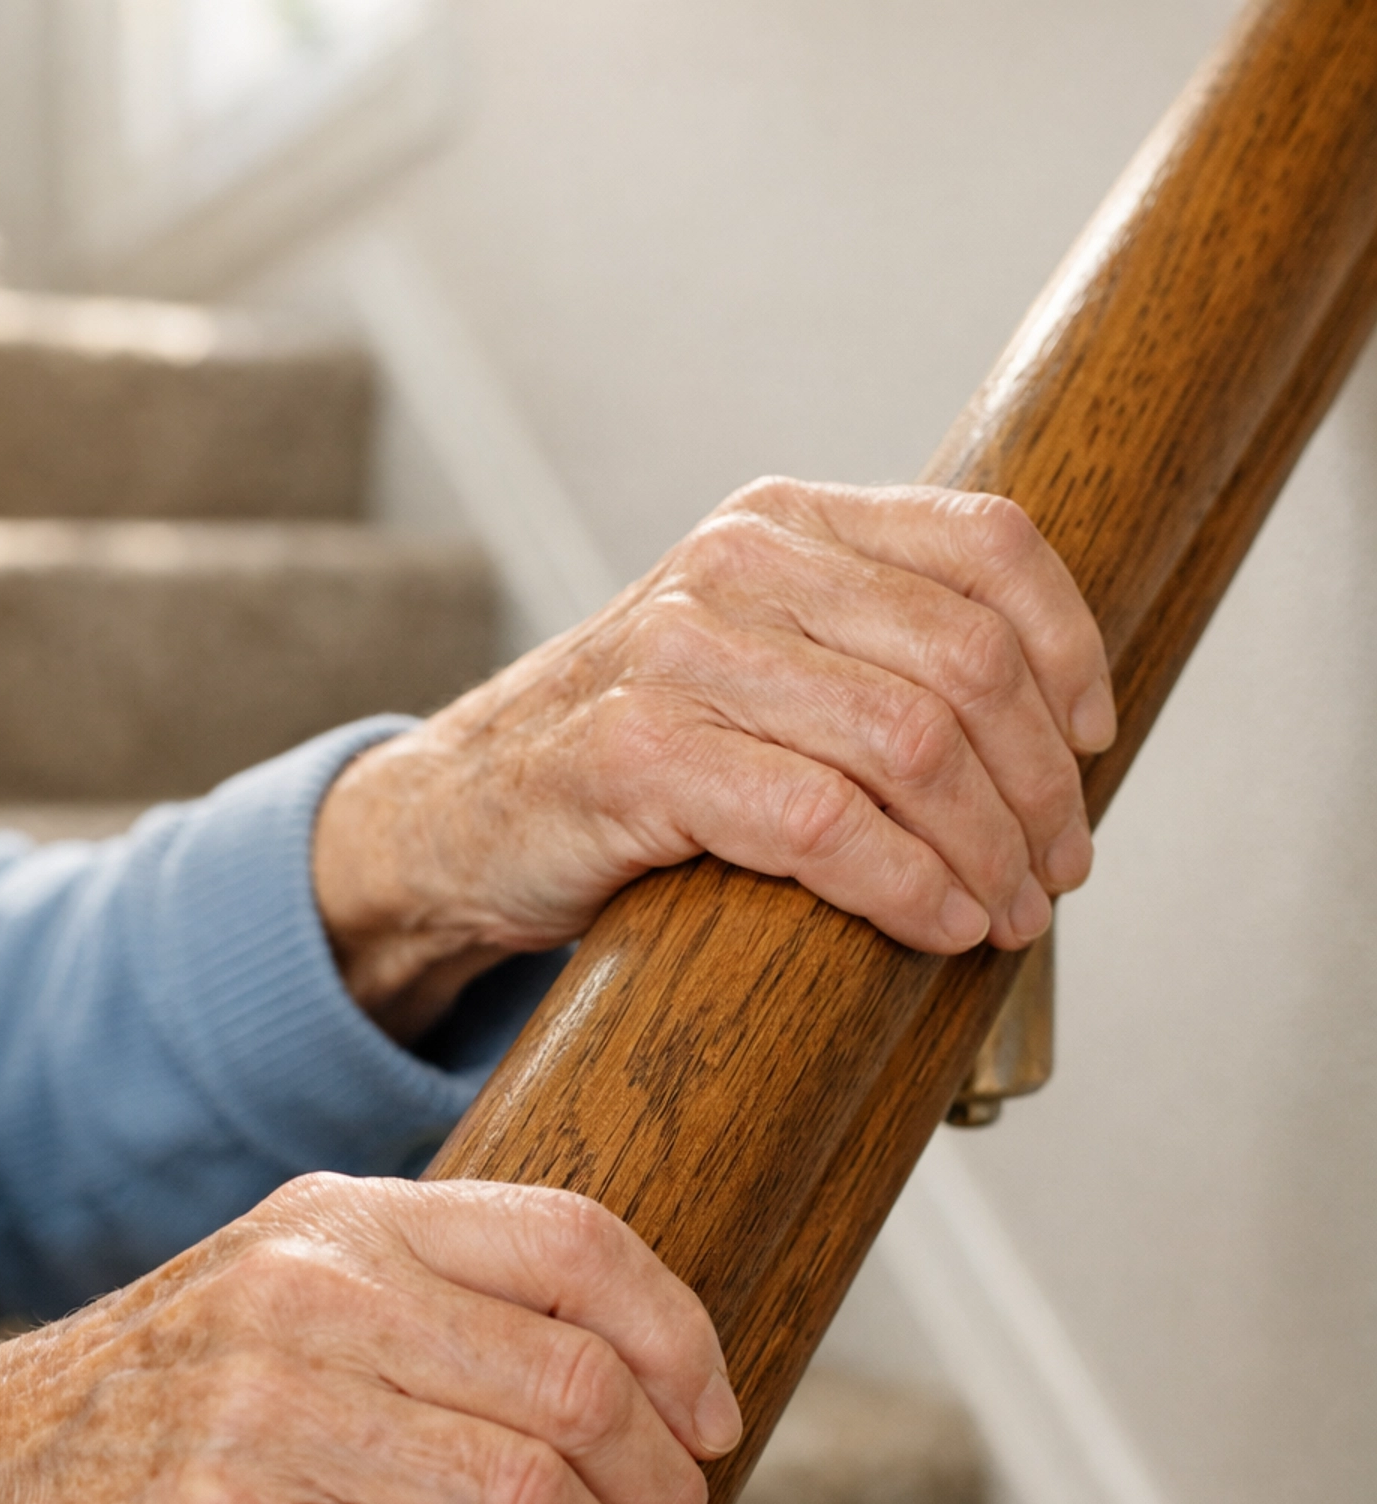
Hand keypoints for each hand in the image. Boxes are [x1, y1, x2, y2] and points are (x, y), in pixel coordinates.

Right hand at [0, 1176, 738, 1503]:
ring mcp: (259, 1415)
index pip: (573, 1244)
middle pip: (573, 1392)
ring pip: (521, 1500)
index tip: (718, 1427)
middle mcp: (310, 1298)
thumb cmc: (161, 1412)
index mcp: (346, 1223)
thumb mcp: (285, 1296)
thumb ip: (433, 1303)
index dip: (680, 1341)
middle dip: (666, 1500)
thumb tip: (635, 1387)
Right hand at [313, 481, 1113, 1039]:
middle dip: (1041, 785)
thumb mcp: (757, 661)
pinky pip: (824, 826)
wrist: (465, 816)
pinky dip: (909, 889)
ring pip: (910, 746)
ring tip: (1012, 915)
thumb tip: (1052, 738)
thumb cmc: (640, 757)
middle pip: (966, 660)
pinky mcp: (639, 758)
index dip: (1070, 650)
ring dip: (990, 852)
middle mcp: (739, 563)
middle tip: (1061, 872)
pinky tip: (940, 928)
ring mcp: (681, 653)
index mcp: (785, 522)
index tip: (1093, 745)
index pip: (987, 542)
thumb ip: (869, 652)